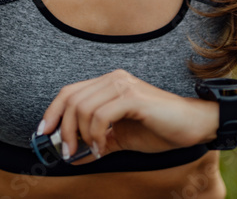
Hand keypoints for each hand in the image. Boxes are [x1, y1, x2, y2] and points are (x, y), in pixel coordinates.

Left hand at [38, 69, 217, 164]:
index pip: (69, 92)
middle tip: (68, 152)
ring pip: (83, 108)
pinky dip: (96, 135)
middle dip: (64, 129)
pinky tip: (104, 148)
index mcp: (108, 83)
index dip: (52, 112)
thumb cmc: (159, 129)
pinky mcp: (133, 96)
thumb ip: (98, 142)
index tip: (44, 134)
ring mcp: (123, 85)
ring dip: (81, 135)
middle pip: (71, 100)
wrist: (192, 126)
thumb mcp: (121, 138)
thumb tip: (74, 158)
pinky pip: (101, 115)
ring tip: (93, 151)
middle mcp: (113, 78)